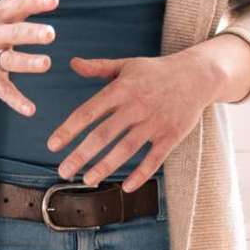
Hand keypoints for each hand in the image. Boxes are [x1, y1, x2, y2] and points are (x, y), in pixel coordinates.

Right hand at [0, 0, 59, 115]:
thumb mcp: (7, 4)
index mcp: (1, 15)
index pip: (20, 6)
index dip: (36, 2)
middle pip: (14, 33)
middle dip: (32, 33)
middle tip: (52, 33)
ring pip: (10, 60)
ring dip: (27, 63)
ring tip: (47, 64)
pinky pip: (4, 90)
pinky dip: (16, 101)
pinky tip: (31, 110)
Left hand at [49, 39, 245, 187]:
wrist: (198, 75)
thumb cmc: (157, 71)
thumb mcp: (127, 65)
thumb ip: (99, 68)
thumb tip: (72, 63)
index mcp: (121, 89)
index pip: (89, 111)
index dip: (68, 129)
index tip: (52, 145)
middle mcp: (136, 106)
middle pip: (104, 134)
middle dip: (81, 154)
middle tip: (63, 171)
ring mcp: (155, 122)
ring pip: (126, 149)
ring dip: (105, 166)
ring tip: (87, 180)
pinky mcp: (171, 135)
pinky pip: (154, 158)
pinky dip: (140, 174)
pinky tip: (125, 187)